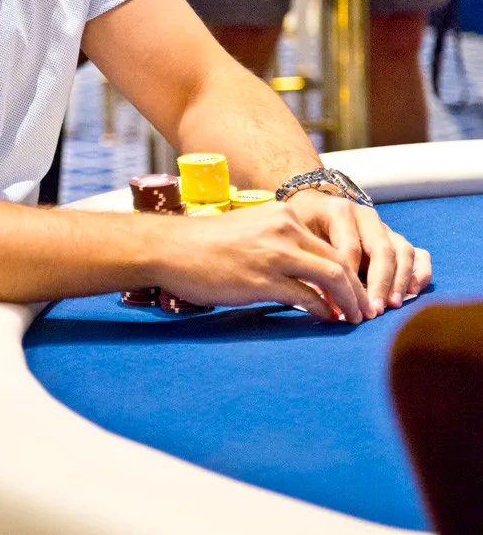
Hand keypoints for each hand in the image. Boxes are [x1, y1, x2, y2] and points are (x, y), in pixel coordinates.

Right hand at [158, 201, 372, 323]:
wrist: (169, 248)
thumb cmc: (204, 245)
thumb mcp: (249, 231)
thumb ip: (278, 244)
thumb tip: (303, 272)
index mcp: (283, 215)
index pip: (330, 243)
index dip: (350, 270)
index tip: (356, 290)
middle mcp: (284, 229)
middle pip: (339, 260)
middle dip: (358, 288)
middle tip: (365, 310)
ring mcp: (274, 253)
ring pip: (332, 276)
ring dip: (349, 302)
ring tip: (354, 319)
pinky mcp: (263, 279)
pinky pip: (307, 296)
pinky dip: (323, 310)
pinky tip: (326, 319)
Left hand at [286, 190, 431, 314]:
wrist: (312, 208)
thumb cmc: (302, 228)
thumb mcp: (298, 238)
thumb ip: (310, 263)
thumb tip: (322, 301)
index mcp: (339, 212)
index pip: (349, 248)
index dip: (348, 280)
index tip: (343, 306)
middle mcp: (366, 216)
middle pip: (381, 249)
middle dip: (379, 282)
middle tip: (374, 310)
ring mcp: (384, 227)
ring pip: (403, 250)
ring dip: (400, 279)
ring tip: (392, 304)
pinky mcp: (396, 239)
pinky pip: (418, 254)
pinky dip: (419, 272)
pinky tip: (412, 291)